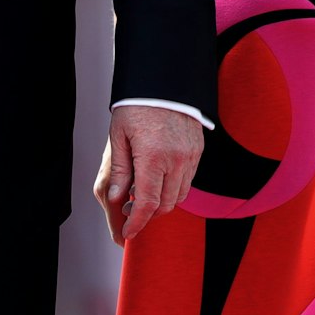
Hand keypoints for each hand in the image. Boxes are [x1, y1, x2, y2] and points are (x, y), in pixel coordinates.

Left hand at [93, 105, 204, 244]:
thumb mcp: (119, 136)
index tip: (129, 233)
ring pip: (179, 195)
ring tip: (144, 193)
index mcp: (153, 157)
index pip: (147, 204)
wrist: (164, 81)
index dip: (138, 223)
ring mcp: (190, 155)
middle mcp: (176, 160)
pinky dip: (174, 187)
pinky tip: (159, 179)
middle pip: (165, 204)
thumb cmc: (137, 105)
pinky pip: (188, 180)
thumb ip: (120, 170)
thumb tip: (117, 199)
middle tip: (132, 209)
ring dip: (162, 201)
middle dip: (148, 214)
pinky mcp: (197, 150)